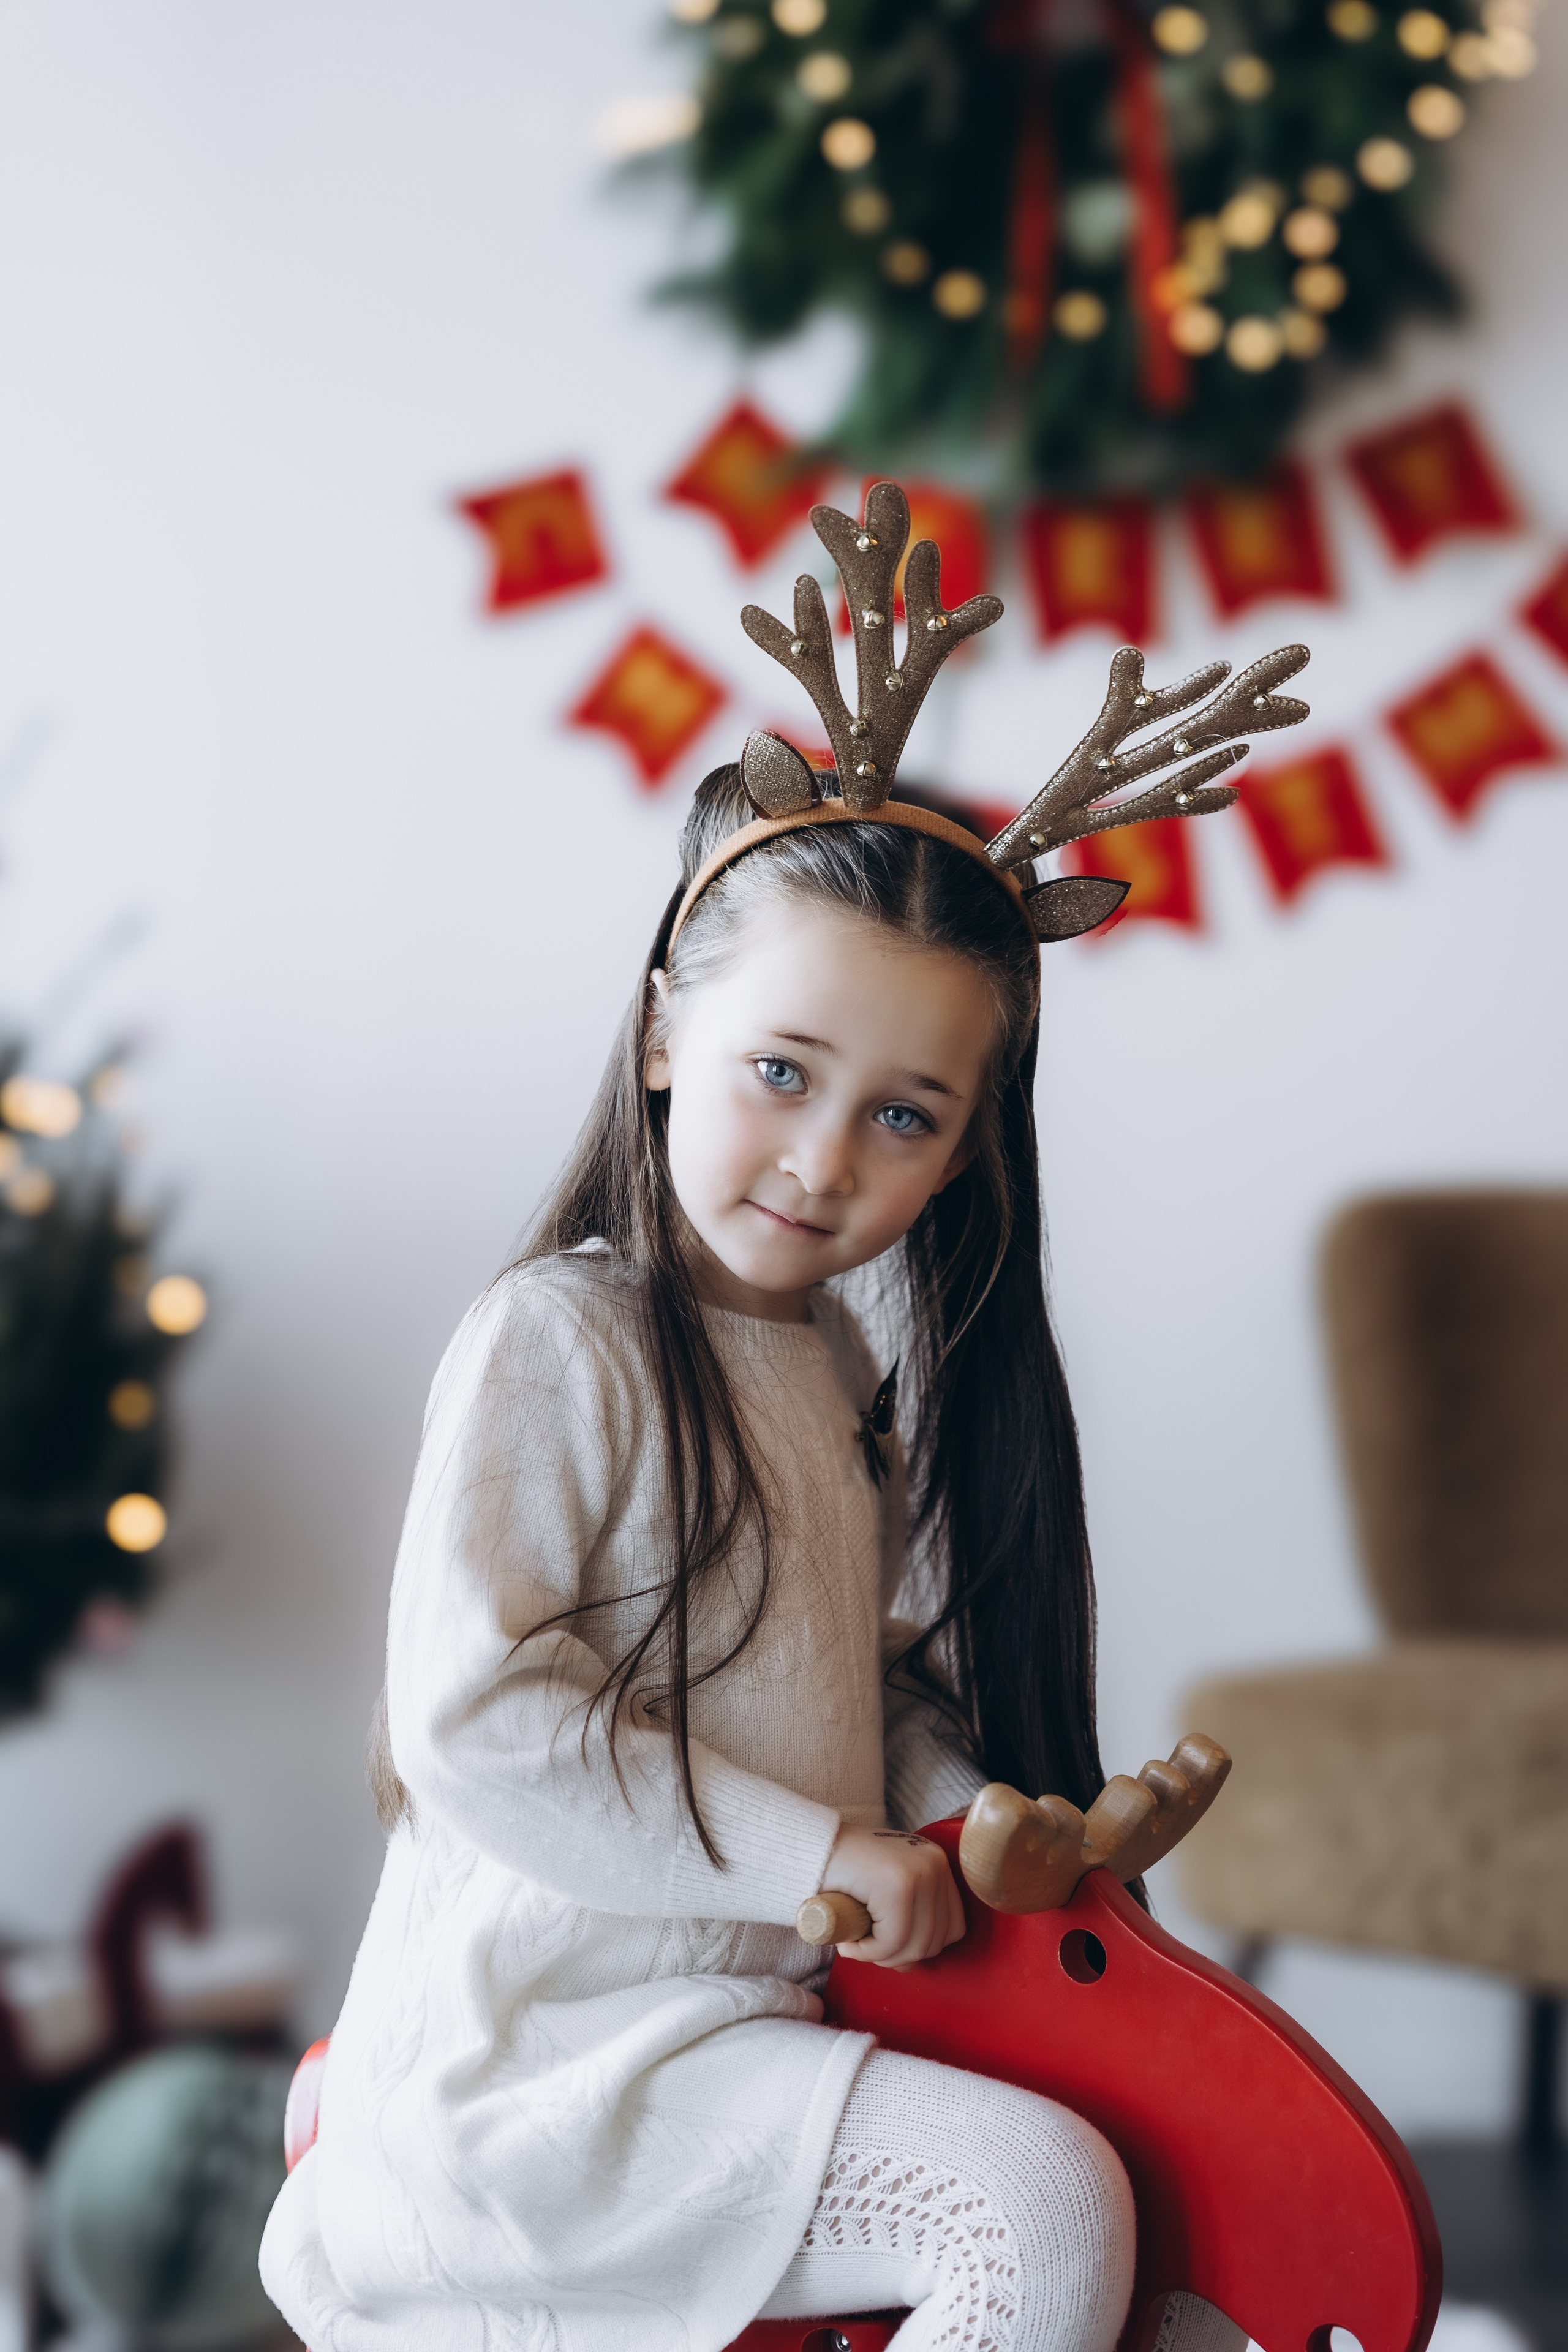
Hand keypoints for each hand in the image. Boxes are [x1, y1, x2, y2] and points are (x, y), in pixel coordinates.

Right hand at [821, 1825, 966, 1967]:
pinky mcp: (897, 1884)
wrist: (804, 1848)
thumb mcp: (885, 1891)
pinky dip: (868, 1952)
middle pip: (935, 1941)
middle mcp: (934, 1864)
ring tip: (855, 1944)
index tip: (888, 1945)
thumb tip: (912, 1962)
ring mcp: (918, 1873)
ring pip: (915, 1945)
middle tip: (865, 1947)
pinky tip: (849, 1942)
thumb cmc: (842, 1874)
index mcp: (937, 1865)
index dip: (920, 1947)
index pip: (953, 1927)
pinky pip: (891, 1941)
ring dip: (880, 1957)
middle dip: (897, 1956)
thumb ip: (907, 1919)